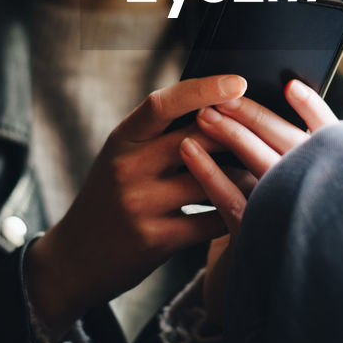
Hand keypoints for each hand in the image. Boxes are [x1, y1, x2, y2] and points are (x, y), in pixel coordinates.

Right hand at [26, 74, 246, 339]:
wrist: (74, 260)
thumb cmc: (108, 200)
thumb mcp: (120, 158)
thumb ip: (157, 135)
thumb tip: (215, 106)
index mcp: (122, 139)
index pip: (163, 103)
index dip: (204, 89)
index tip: (240, 82)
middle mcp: (128, 167)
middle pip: (195, 139)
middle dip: (236, 135)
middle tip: (268, 132)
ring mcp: (140, 204)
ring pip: (209, 181)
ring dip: (244, 176)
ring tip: (268, 169)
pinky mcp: (154, 240)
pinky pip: (208, 221)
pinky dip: (233, 212)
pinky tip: (251, 208)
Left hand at [180, 80, 338, 327]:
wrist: (244, 280)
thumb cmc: (260, 217)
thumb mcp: (278, 182)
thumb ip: (276, 148)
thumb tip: (245, 98)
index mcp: (327, 176)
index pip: (327, 136)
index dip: (312, 109)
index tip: (290, 85)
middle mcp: (315, 196)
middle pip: (288, 144)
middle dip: (252, 115)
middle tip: (222, 95)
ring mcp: (288, 218)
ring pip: (260, 167)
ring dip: (229, 136)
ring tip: (202, 115)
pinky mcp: (257, 239)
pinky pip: (231, 200)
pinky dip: (209, 171)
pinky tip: (189, 151)